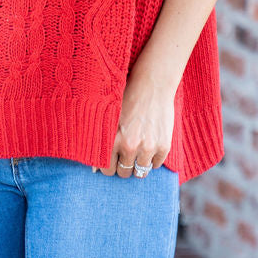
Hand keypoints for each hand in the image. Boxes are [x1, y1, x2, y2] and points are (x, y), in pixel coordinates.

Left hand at [97, 64, 174, 178]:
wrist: (152, 85)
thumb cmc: (127, 98)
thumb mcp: (109, 118)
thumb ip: (101, 143)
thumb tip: (93, 170)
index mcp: (113, 139)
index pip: (107, 169)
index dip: (109, 166)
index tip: (112, 160)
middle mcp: (130, 146)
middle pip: (124, 172)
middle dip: (123, 166)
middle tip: (125, 155)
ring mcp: (148, 147)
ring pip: (141, 172)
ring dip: (138, 164)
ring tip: (138, 152)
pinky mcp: (164, 146)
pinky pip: (156, 164)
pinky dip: (152, 159)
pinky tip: (149, 145)